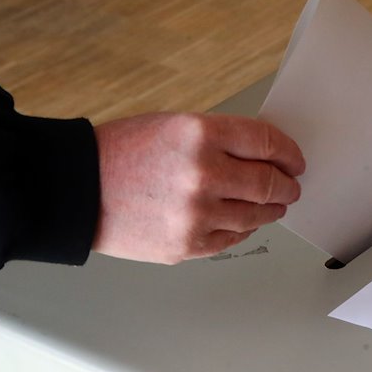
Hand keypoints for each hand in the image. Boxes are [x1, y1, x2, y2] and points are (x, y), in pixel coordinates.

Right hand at [92, 113, 304, 263]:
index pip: (267, 143)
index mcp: (199, 135)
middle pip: (269, 183)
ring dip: (272, 209)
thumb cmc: (120, 155)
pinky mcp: (189, 245)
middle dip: (287, 185)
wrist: (76, 191)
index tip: (295, 161)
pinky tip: (245, 221)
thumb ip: (219, 140)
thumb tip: (264, 155)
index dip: (289, 153)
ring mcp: (197, 214)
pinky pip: (234, 237)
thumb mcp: (173, 126)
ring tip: (273, 204)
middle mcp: (203, 175)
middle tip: (290, 186)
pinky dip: (246, 228)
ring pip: (257, 215)